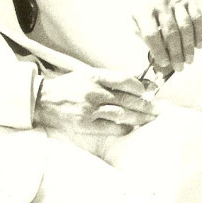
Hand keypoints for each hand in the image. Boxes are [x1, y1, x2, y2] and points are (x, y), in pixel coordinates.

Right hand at [33, 68, 156, 134]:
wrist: (42, 99)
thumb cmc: (68, 86)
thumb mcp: (87, 74)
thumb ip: (108, 79)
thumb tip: (134, 85)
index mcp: (96, 76)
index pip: (126, 80)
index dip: (141, 87)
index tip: (149, 92)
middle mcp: (95, 91)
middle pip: (128, 99)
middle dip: (146, 105)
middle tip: (159, 109)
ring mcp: (90, 109)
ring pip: (122, 114)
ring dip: (139, 117)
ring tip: (150, 119)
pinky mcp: (84, 124)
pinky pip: (110, 128)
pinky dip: (123, 128)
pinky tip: (131, 127)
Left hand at [128, 0, 201, 74]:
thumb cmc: (143, 8)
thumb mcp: (135, 20)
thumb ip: (143, 37)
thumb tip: (157, 59)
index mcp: (143, 10)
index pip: (151, 34)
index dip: (159, 51)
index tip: (165, 64)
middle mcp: (161, 3)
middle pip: (171, 32)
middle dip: (176, 53)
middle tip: (180, 68)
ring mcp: (177, 0)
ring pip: (186, 26)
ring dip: (189, 46)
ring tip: (189, 60)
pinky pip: (197, 18)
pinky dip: (199, 34)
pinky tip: (198, 46)